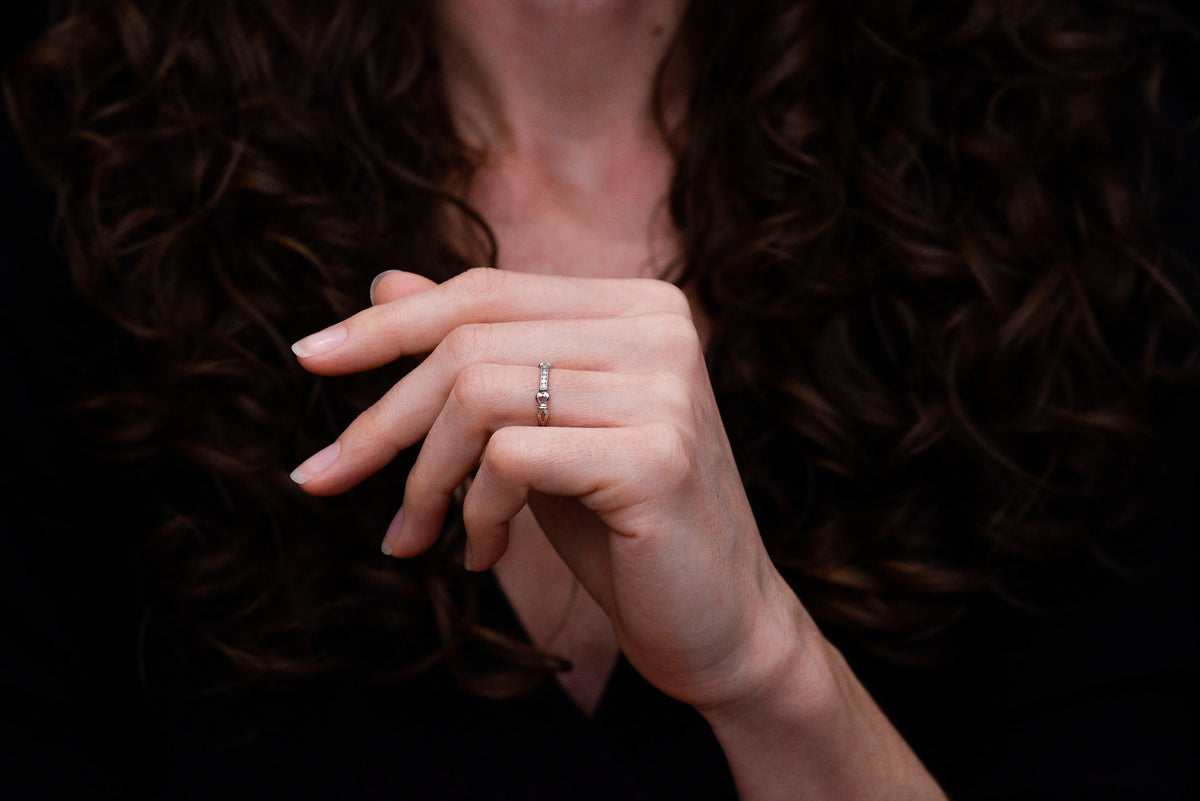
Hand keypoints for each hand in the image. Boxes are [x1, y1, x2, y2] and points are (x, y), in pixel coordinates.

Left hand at [289, 268, 808, 709]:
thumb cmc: (621, 525)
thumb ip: (479, 354)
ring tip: (416, 536)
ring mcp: (664, 387)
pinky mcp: (656, 454)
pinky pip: (509, 458)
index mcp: (636, 306)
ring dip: (424, 478)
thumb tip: (387, 283)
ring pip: (477, 396)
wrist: (717, 624)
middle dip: (382, 420)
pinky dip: (473, 511)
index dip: (386, 325)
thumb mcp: (539, 429)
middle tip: (327, 479)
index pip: (484, 292)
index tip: (308, 360)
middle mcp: (659, 328)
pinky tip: (483, 553)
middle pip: (468, 343)